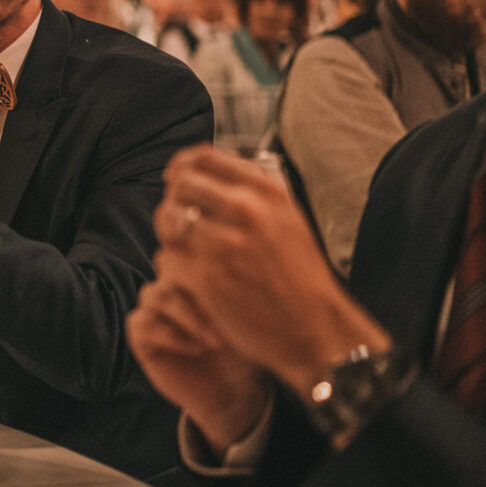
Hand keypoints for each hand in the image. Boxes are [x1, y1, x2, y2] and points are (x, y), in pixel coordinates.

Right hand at [128, 258, 271, 455]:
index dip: (205, 263)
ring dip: (188, 316)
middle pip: (168, 267)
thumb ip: (233, 281)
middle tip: (227, 313)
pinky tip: (198, 348)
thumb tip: (235, 256)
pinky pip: (144, 323)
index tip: (236, 287)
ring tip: (215, 339)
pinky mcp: (141, 335)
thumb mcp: (247, 310)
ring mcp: (154, 309)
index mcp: (194, 271)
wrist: (237, 391)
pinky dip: (172, 335)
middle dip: (197, 289)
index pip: (186, 248)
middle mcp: (170, 285)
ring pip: (156, 294)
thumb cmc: (248, 346)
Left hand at [156, 145, 388, 397]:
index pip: (203, 157)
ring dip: (170, 236)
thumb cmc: (300, 278)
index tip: (177, 180)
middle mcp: (246, 210)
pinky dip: (173, 268)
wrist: (317, 329)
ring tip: (184, 251)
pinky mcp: (208, 276)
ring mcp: (225, 242)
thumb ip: (252, 192)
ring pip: (168, 220)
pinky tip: (189, 279)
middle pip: (180, 185)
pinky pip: (168, 258)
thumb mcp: (288, 219)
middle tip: (180, 223)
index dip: (182, 167)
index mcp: (266, 191)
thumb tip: (208, 167)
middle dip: (174, 202)